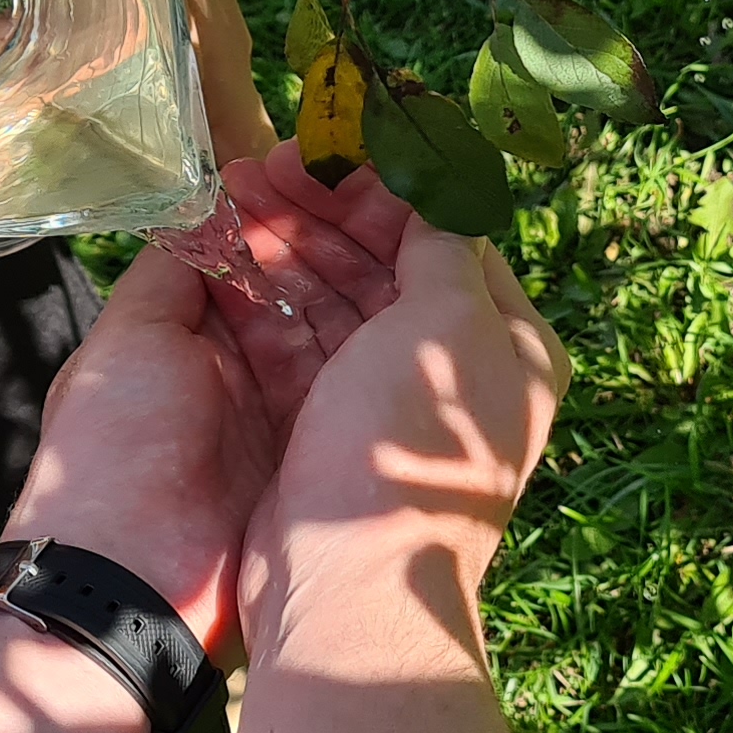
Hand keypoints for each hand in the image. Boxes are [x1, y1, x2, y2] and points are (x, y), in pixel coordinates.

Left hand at [0, 145, 404, 652]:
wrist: (132, 578)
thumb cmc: (116, 449)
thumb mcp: (130, 338)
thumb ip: (172, 270)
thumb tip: (208, 209)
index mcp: (193, 339)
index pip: (251, 255)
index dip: (283, 205)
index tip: (315, 158)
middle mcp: (248, 370)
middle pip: (306, 281)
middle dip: (333, 224)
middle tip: (368, 173)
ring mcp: (293, 410)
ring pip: (342, 318)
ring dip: (364, 261)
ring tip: (397, 202)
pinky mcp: (327, 447)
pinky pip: (364, 374)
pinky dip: (388, 324)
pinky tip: (415, 270)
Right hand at [236, 188, 566, 638]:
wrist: (346, 586)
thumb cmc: (404, 450)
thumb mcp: (444, 323)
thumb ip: (443, 245)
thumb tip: (437, 186)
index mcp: (509, 344)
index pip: (446, 234)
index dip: (381, 184)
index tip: (320, 146)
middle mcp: (452, 371)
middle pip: (384, 262)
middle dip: (321, 210)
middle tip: (256, 167)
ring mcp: (386, 403)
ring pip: (335, 298)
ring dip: (285, 245)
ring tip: (229, 199)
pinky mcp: (327, 429)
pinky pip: (298, 343)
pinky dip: (265, 299)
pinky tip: (223, 260)